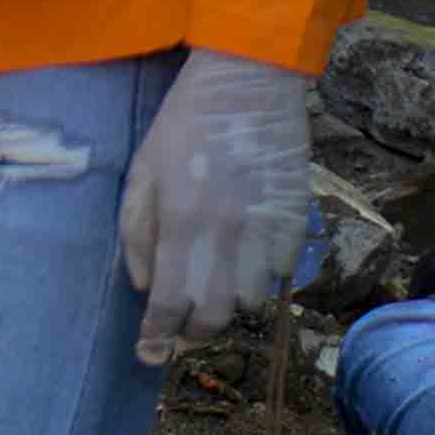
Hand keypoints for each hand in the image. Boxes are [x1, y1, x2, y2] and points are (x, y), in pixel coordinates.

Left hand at [116, 48, 313, 369]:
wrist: (249, 79)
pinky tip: (245, 261)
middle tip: (180, 333)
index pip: (169, 304)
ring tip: (212, 292)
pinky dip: (262, 279)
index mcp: (182, 223)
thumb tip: (146, 287)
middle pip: (215, 316)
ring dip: (229, 306)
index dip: (157, 339)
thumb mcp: (142, 173)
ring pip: (251, 301)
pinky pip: (281, 272)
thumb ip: (138, 234)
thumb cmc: (185, 123)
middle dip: (193, 335)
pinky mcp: (296, 217)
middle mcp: (227, 234)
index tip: (149, 356)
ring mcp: (267, 227)